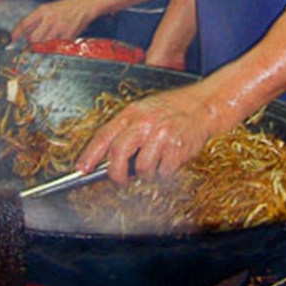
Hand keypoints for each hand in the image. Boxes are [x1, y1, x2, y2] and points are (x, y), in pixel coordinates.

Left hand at [11, 0, 91, 42]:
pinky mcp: (68, 35)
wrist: (84, 5)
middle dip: (31, 43)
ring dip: (43, 46)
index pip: (25, 23)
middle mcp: (49, 18)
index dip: (17, 33)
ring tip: (48, 40)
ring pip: (44, 44)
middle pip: (33, 38)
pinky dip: (56, 45)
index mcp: (43, 10)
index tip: (12, 39)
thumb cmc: (65, 8)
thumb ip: (37, 21)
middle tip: (32, 43)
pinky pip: (56, 46)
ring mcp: (59, 27)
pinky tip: (59, 39)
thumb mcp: (48, 9)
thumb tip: (24, 34)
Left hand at [76, 84, 213, 184]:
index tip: (81, 169)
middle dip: (116, 173)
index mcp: (133, 112)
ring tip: (155, 163)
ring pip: (142, 168)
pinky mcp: (177, 148)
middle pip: (118, 153)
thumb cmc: (173, 109)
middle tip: (120, 180)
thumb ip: (127, 130)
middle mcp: (145, 122)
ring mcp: (161, 135)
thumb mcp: (145, 110)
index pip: (105, 135)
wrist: (204, 105)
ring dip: (146, 173)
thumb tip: (107, 157)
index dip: (90, 154)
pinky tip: (170, 161)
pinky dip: (165, 172)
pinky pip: (163, 172)